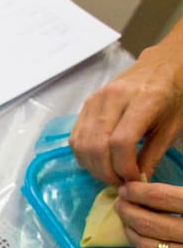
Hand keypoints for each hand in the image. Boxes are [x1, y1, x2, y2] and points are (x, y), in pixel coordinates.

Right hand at [71, 30, 182, 184]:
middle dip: (107, 171)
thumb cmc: (174, 94)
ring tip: (110, 174)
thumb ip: (153, 154)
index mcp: (144, 99)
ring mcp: (96, 100)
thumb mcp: (172, 126)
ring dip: (93, 166)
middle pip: (97, 145)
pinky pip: (75, 137)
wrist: (162, 65)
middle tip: (120, 182)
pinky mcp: (86, 104)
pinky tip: (98, 161)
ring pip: (82, 144)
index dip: (124, 168)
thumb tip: (137, 182)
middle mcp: (114, 97)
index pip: (121, 142)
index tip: (134, 179)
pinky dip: (83, 155)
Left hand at [116, 180, 182, 247]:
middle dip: (127, 212)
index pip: (161, 197)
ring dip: (131, 233)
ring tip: (128, 223)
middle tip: (121, 204)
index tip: (125, 189)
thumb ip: (176, 194)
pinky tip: (140, 244)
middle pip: (149, 224)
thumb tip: (145, 185)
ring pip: (147, 246)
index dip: (137, 192)